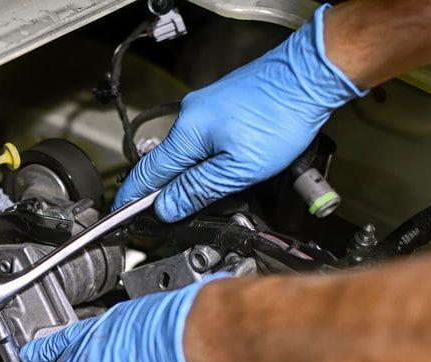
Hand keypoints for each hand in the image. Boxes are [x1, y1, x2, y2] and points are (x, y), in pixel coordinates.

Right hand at [112, 3, 362, 221]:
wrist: (310, 76)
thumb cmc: (281, 116)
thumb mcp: (239, 168)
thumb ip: (199, 190)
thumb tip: (166, 207)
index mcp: (187, 134)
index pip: (147, 173)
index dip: (132, 198)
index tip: (120, 213)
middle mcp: (190, 116)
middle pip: (165, 163)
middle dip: (161, 190)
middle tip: (161, 215)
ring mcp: (206, 108)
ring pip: (185, 151)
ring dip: (186, 176)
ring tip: (194, 198)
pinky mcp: (222, 105)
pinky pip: (201, 139)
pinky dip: (202, 160)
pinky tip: (218, 170)